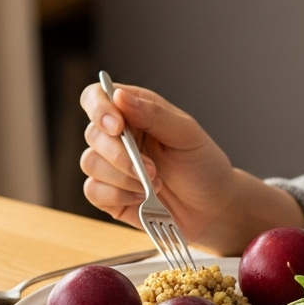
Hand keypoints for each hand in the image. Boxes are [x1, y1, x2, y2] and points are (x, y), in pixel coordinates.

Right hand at [79, 81, 303, 253]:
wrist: (213, 208)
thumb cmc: (203, 165)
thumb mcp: (185, 134)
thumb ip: (152, 114)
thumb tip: (119, 96)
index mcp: (134, 111)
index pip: (97, 97)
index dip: (99, 108)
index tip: (117, 126)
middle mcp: (118, 135)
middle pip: (93, 134)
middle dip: (121, 155)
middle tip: (152, 169)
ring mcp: (110, 165)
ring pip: (90, 163)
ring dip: (123, 178)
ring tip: (155, 185)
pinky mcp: (108, 194)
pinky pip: (92, 191)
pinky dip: (117, 196)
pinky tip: (142, 198)